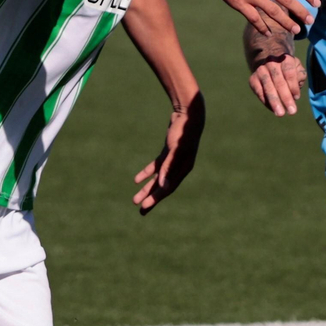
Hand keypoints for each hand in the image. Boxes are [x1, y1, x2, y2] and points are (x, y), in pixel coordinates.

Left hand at [132, 92, 205, 214]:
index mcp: (183, 169)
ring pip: (158, 179)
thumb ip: (168, 168)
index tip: (144, 206)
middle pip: (163, 187)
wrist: (189, 115)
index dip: (156, 198)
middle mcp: (179, 168)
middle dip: (151, 198)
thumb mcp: (175, 150)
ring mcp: (173, 161)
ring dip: (147, 188)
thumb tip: (162, 186)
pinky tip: (137, 180)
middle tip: (140, 210)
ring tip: (136, 199)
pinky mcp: (168, 153)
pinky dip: (147, 173)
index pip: (167, 188)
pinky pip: (156, 167)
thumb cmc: (183, 132)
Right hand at [189, 0, 318, 35]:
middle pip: (287, 1)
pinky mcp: (240, 4)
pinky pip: (253, 19)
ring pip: (273, 12)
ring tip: (296, 30)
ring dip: (286, 23)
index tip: (317, 3)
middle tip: (310, 21)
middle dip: (301, 12)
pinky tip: (269, 33)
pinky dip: (262, 27)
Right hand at [248, 53, 306, 116]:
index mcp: (285, 59)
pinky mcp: (252, 79)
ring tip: (280, 114)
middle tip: (292, 111)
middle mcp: (271, 62)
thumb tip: (294, 92)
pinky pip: (259, 92)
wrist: (270, 63)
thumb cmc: (288, 70)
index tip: (297, 97)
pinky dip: (266, 102)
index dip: (293, 85)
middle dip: (285, 97)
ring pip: (268, 87)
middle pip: (279, 81)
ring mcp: (260, 70)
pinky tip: (273, 109)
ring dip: (275, 102)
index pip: (289, 72)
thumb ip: (300, 77)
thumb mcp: (297, 69)